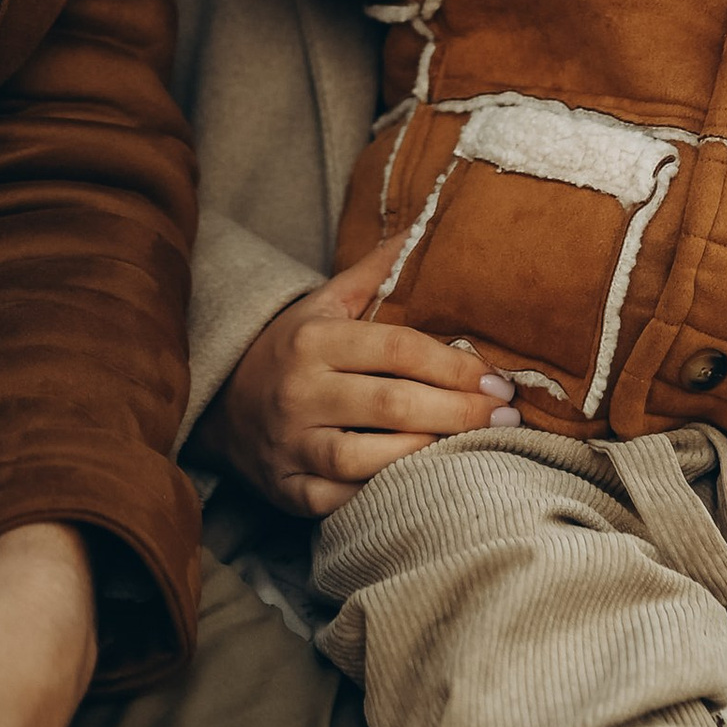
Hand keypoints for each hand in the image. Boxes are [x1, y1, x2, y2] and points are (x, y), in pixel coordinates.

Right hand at [194, 242, 522, 516]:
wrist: (220, 402)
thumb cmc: (291, 348)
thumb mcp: (323, 303)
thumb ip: (372, 272)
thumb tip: (421, 226)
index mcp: (315, 340)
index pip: (397, 349)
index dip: (453, 367)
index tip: (496, 380)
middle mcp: (300, 392)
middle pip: (392, 404)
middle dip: (458, 412)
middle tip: (506, 418)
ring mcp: (290, 444)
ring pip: (365, 458)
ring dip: (425, 454)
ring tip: (472, 448)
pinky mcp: (287, 489)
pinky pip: (340, 499)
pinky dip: (380, 494)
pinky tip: (419, 483)